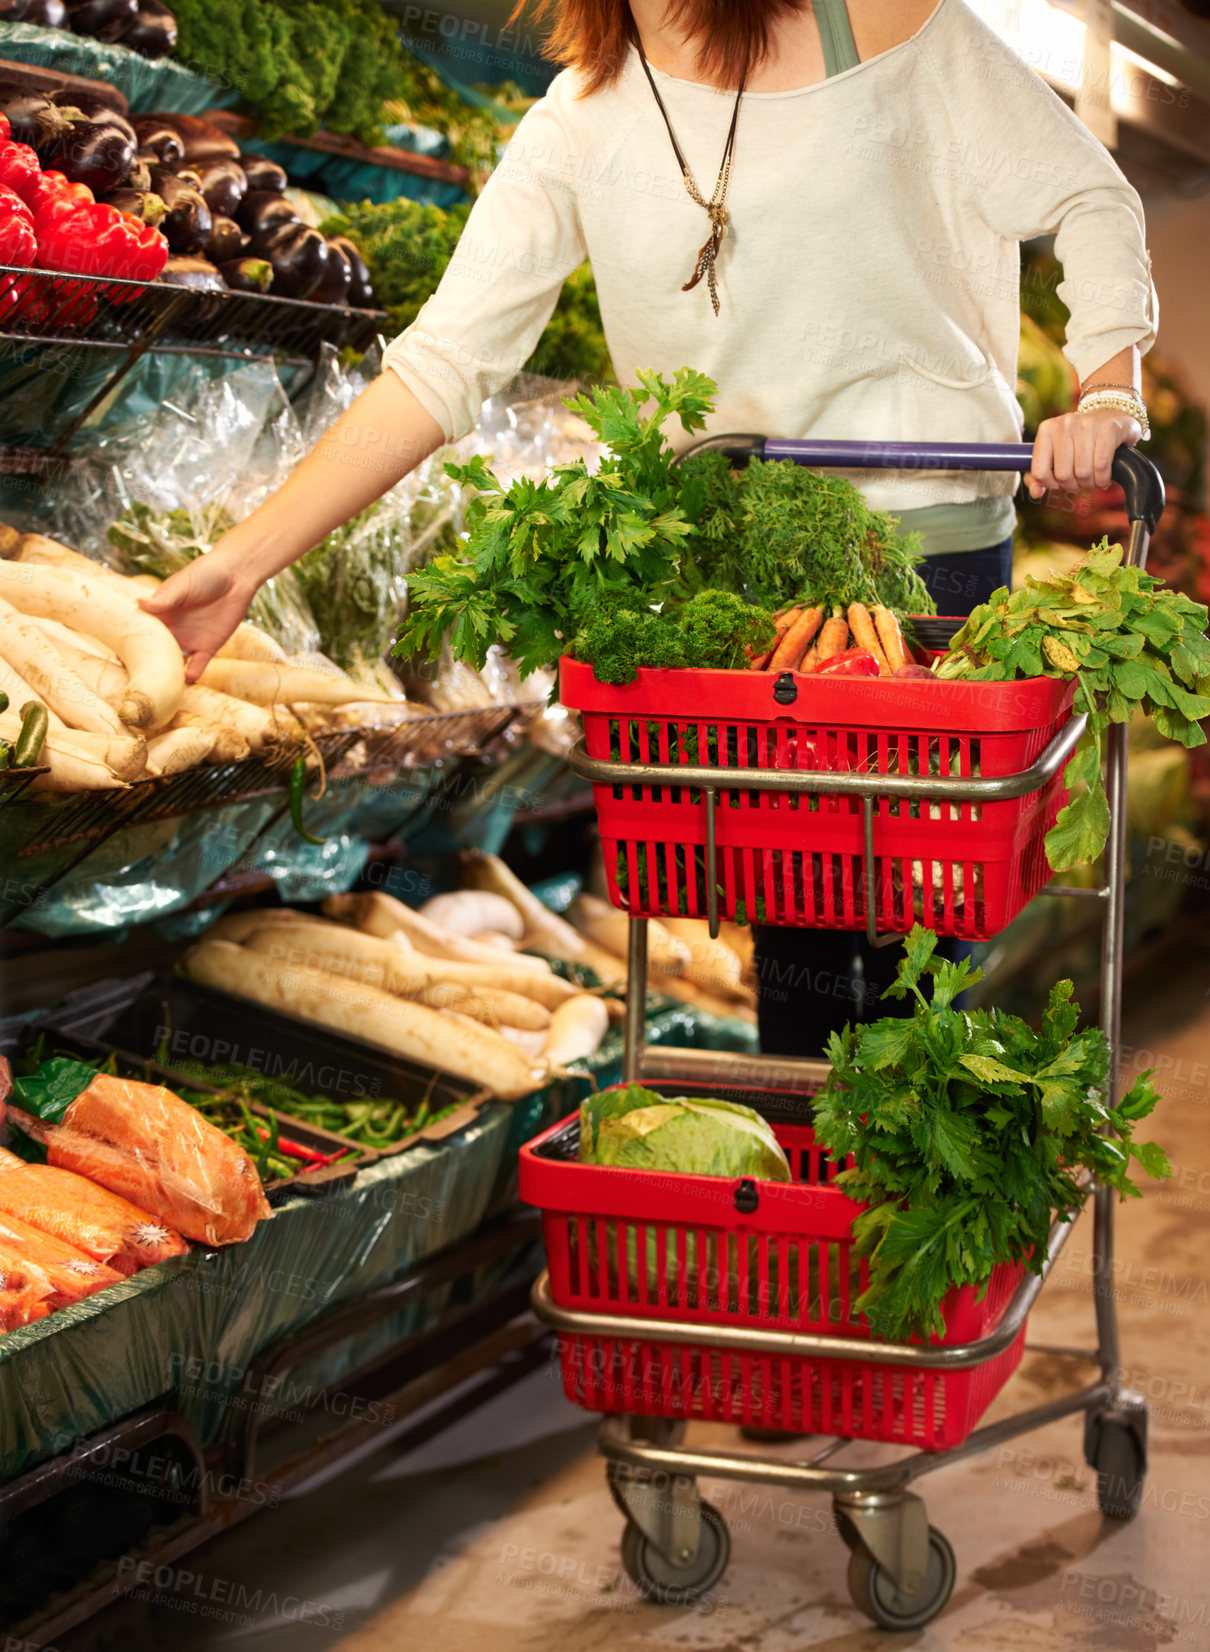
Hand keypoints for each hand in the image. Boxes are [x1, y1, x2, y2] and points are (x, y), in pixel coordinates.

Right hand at [138, 546, 256, 680]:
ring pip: (174, 663)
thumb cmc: (204, 574)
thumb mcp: (182, 585)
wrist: (236, 576)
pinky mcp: (208, 647)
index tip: (119, 656)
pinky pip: (198, 665)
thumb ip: (164, 599)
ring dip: (168, 674)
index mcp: (159, 614)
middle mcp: (171, 630)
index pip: (141, 632)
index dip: (130, 644)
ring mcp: (188, 640)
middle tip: (137, 679)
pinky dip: (193, 673)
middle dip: (147, 665)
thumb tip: (139, 604)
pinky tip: (188, 678)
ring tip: (160, 686)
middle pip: (155, 653)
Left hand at [1026, 406, 1141, 499]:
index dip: (1051, 484)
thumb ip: (1042, 474)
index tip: (1061, 483)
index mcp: (1046, 430)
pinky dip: (1103, 479)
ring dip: (1089, 484)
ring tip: (1092, 479)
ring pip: (1083, 473)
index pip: (1039, 472)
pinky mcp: (1107, 429)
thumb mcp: (1057, 452)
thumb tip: (1035, 493)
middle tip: (1080, 481)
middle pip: (1063, 475)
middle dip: (1073, 486)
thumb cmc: (1081, 441)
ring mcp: (1086, 424)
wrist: (1113, 418)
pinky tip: (1104, 477)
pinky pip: (1101, 467)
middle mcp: (1064, 424)